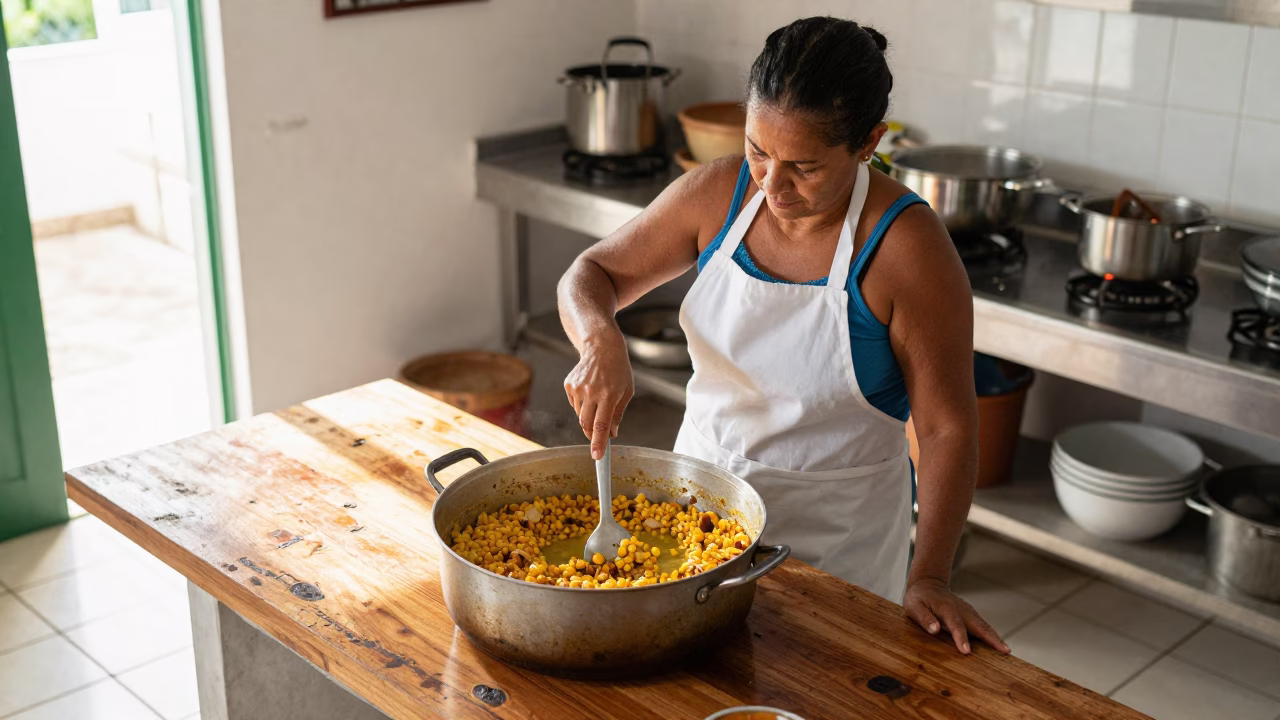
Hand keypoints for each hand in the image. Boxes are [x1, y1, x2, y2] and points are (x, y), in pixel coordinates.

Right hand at [563, 329, 633, 459]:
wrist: (601, 346)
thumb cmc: (618, 369)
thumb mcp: (626, 392)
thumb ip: (618, 414)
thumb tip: (612, 434)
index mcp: (608, 395)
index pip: (601, 425)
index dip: (598, 443)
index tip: (596, 457)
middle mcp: (591, 392)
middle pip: (586, 424)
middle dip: (591, 435)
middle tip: (597, 437)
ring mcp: (578, 388)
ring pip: (580, 415)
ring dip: (588, 416)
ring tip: (598, 400)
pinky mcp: (569, 385)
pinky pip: (574, 404)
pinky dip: (582, 405)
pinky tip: (589, 392)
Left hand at [904, 576, 1009, 654]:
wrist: (928, 584)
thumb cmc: (919, 598)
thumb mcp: (913, 606)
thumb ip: (924, 618)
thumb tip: (934, 629)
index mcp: (946, 609)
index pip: (956, 625)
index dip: (961, 638)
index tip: (967, 651)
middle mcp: (961, 610)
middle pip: (978, 625)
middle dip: (991, 638)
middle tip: (1004, 651)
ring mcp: (968, 611)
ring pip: (984, 625)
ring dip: (995, 637)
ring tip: (1006, 651)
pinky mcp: (970, 615)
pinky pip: (983, 625)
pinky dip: (992, 635)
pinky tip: (999, 645)